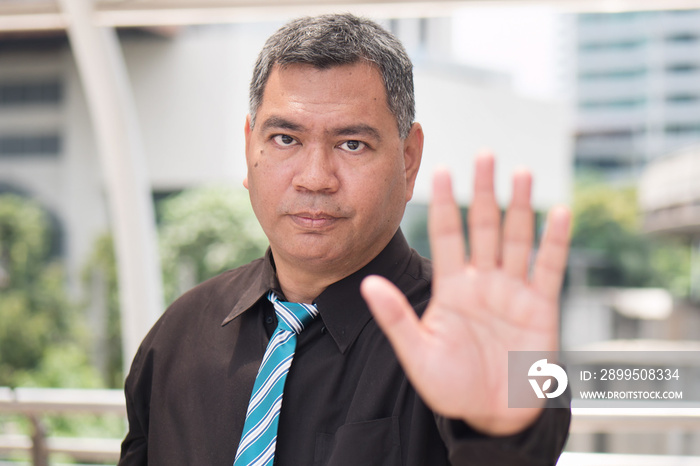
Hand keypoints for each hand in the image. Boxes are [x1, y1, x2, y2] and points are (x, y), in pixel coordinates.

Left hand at [360, 153, 570, 435]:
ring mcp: (513, 291)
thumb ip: (396, 317)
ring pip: (517, 238)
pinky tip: (559, 212)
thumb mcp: (418, 352)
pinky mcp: (541, 306)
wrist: (491, 415)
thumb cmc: (451, 387)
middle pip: (483, 226)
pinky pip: (549, 268)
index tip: (440, 169)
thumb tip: (368, 284)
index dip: (446, 203)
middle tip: (484, 154)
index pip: (448, 235)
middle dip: (484, 191)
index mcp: (452, 287)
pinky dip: (555, 241)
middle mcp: (482, 281)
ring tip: (520, 171)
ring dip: (519, 206)